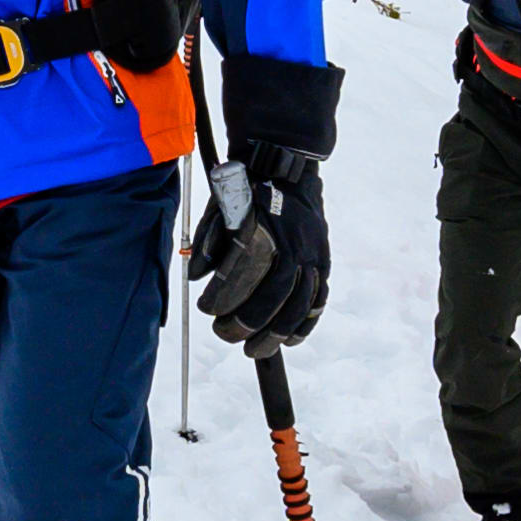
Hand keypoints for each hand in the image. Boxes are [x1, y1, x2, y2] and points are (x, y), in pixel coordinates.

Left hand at [185, 150, 329, 350]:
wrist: (287, 169)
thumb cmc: (246, 192)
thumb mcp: (220, 207)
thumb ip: (206, 241)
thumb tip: (196, 277)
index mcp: (265, 228)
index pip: (244, 271)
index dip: (223, 296)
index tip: (206, 309)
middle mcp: (293, 243)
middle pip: (275, 294)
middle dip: (248, 322)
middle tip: (225, 335)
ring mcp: (313, 255)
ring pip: (300, 303)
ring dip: (277, 333)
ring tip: (254, 350)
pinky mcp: (324, 262)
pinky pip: (318, 300)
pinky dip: (304, 324)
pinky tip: (289, 340)